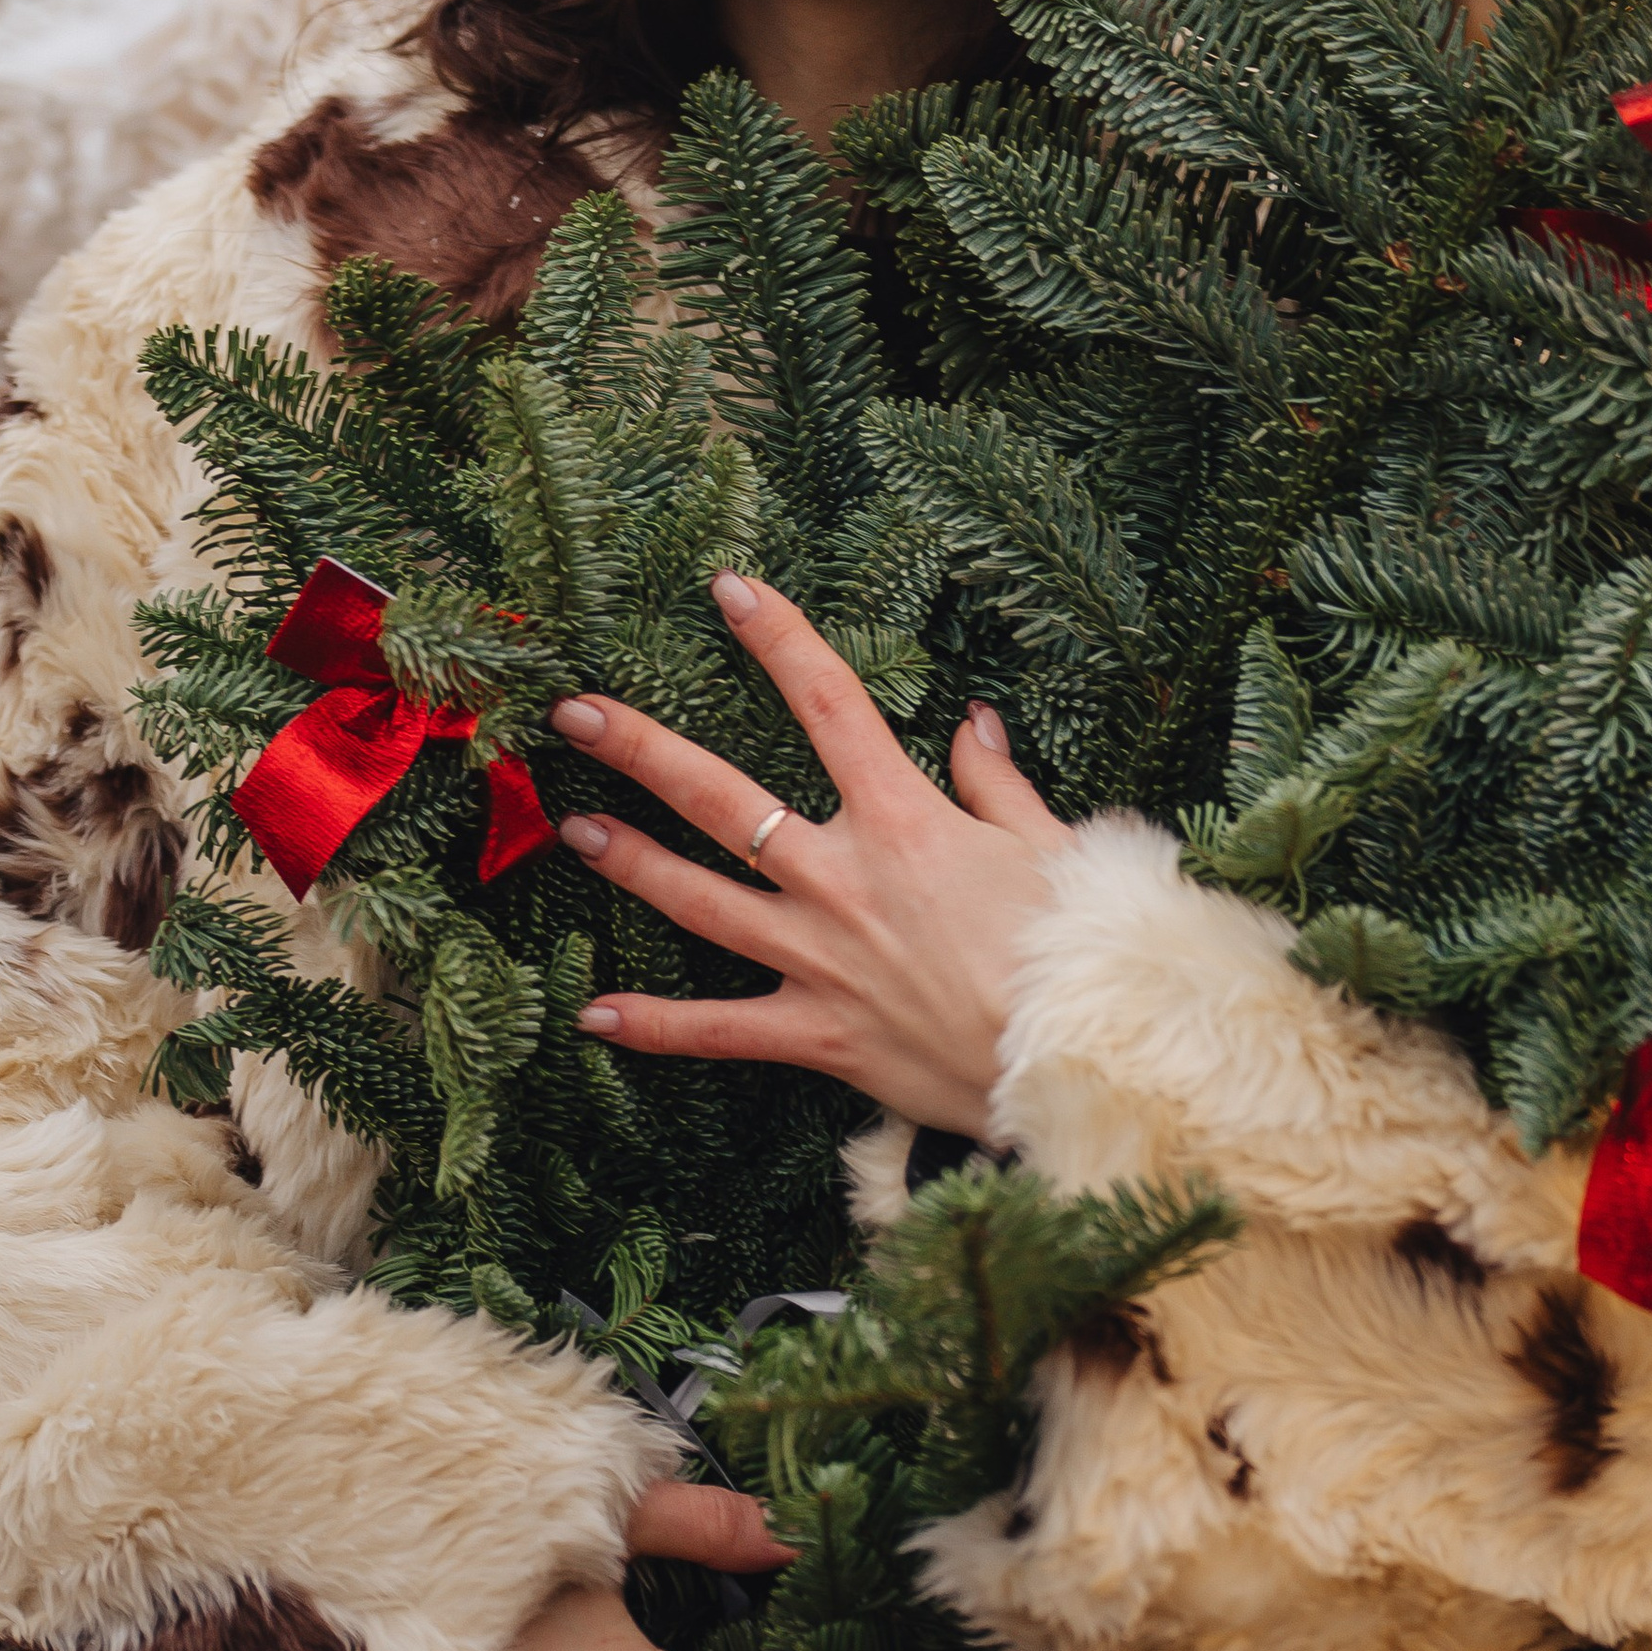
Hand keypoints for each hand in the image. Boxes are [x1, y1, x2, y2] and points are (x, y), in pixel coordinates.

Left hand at [551, 571, 1065, 1137]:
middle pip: (722, 800)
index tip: (729, 590)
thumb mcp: (1053, 846)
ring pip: (701, 902)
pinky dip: (656, 1026)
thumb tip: (972, 724)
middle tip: (575, 714)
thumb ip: (997, 785)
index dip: (778, 639)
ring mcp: (820, 958)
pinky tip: (591, 1015)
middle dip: (642, 750)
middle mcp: (844, 880)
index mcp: (905, 821)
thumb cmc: (1078, 951)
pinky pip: (720, 1029)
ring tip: (573, 830)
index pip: (829, 704)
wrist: (1076, 1060)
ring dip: (633, 864)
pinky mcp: (818, 1034)